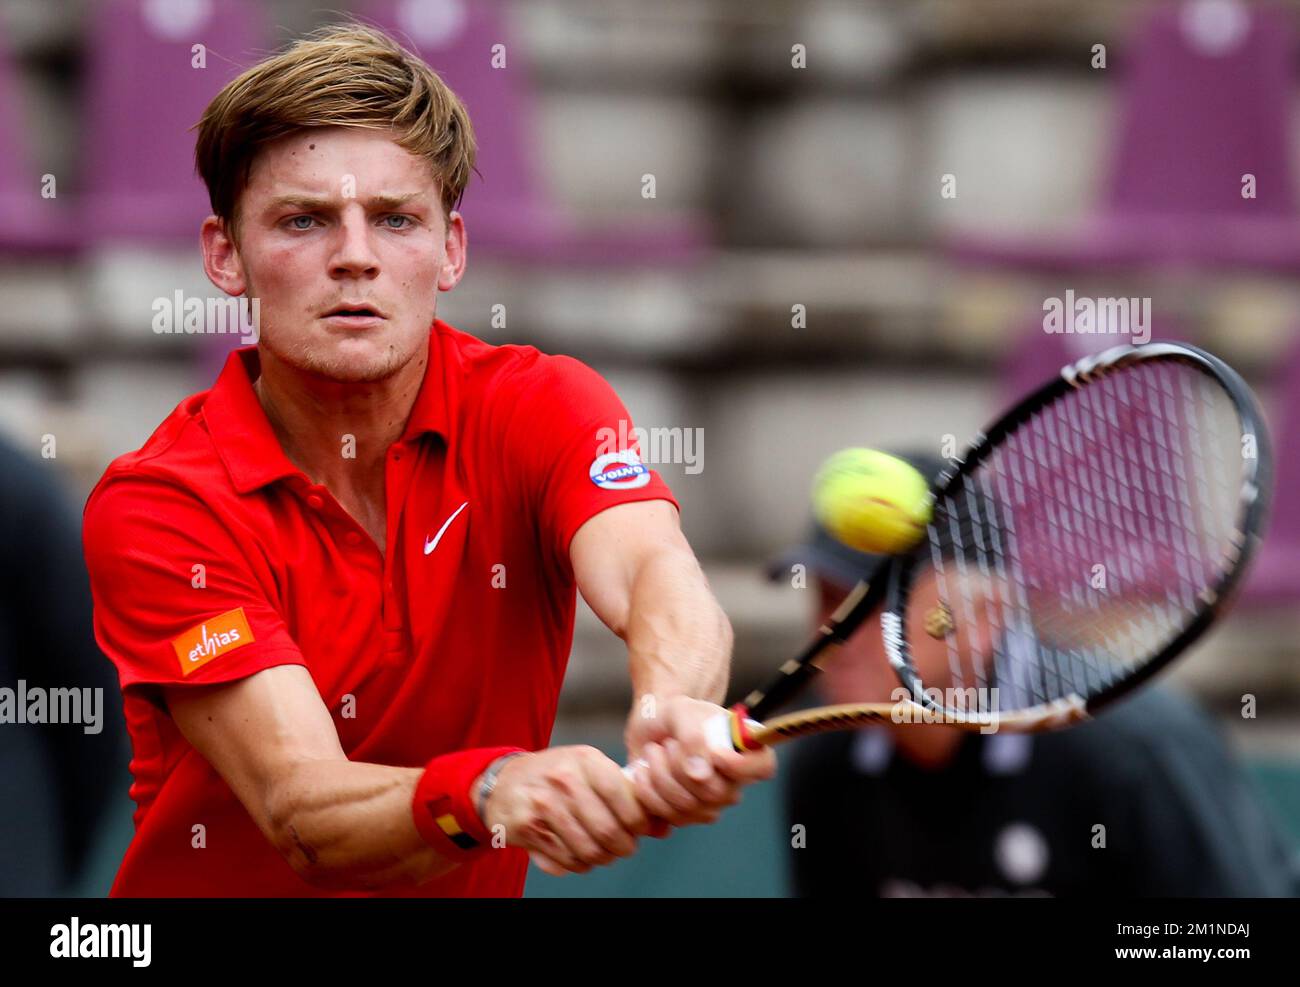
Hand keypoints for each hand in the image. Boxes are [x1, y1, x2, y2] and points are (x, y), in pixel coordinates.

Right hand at [479, 746, 651, 876]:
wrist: (505, 783)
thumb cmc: (559, 776)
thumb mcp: (591, 771)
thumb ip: (627, 795)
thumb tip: (663, 827)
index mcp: (585, 759)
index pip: (623, 795)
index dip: (638, 820)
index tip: (640, 829)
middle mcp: (564, 779)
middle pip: (608, 830)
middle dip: (623, 846)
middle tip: (624, 847)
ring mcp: (544, 804)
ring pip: (590, 850)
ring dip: (604, 858)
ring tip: (605, 852)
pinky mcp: (529, 829)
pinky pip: (568, 860)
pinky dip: (581, 865)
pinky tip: (581, 855)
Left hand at [624, 695, 776, 829]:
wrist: (650, 727)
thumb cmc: (676, 715)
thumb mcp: (683, 712)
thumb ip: (694, 737)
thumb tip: (701, 776)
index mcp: (745, 751)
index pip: (763, 767)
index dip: (741, 765)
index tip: (715, 751)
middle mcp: (733, 783)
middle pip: (714, 793)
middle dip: (679, 766)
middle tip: (667, 744)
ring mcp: (710, 804)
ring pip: (686, 807)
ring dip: (659, 775)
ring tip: (653, 752)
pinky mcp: (684, 816)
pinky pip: (666, 816)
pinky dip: (646, 791)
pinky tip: (643, 771)